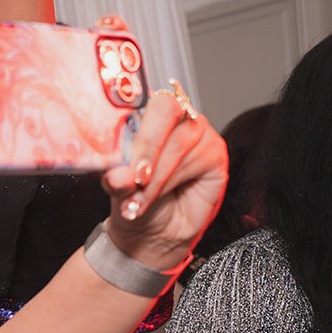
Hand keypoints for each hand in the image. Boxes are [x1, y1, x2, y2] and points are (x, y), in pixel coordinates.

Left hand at [99, 83, 226, 269]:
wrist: (150, 233)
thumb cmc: (134, 202)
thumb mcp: (116, 188)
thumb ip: (116, 177)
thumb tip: (118, 175)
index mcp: (143, 116)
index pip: (139, 99)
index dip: (128, 123)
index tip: (117, 156)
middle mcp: (173, 118)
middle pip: (165, 110)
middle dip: (146, 147)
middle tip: (133, 179)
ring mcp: (197, 132)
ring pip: (178, 142)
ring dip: (155, 177)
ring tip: (137, 202)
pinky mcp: (215, 152)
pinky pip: (196, 159)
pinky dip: (170, 181)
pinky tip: (157, 197)